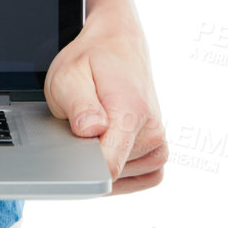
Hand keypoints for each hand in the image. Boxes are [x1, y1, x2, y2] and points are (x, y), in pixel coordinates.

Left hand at [44, 0, 167, 192]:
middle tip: (83, 121)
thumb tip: (89, 131)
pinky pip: (132, 179)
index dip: (81, 164)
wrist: (119, 47)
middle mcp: (152, 133)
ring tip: (97, 124)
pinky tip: (108, 142)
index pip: (108, 167)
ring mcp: (158, 147)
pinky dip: (115, 167)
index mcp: (132, 112)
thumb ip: (78, 105)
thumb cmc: (92, 61)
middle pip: (108, 174)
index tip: (72, 147)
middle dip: (87, 154)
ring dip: (100, 159)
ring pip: (117, 179)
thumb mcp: (68, 74)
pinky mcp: (157, 156)